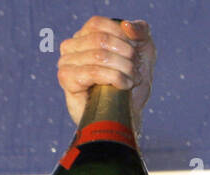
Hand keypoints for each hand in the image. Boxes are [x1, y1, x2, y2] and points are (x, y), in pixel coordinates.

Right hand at [58, 16, 154, 133]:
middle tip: (135, 70)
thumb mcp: (144, 50)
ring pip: (99, 56)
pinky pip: (93, 72)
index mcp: (86, 34)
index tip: (135, 54)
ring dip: (123, 69)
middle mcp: (71, 46)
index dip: (122, 38)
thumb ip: (140, 30)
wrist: (127, 114)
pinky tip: (123, 86)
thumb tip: (126, 25)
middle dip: (125, 56)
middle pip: (100, 40)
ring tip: (131, 80)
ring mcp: (66, 62)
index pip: (99, 24)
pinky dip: (114, 78)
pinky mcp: (66, 80)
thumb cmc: (132, 81)